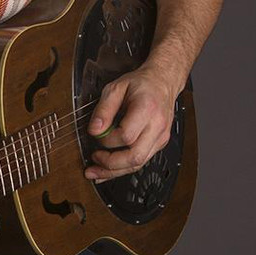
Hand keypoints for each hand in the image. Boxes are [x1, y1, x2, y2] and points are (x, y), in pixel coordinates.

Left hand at [84, 67, 177, 181]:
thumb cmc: (140, 84)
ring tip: (96, 172)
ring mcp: (160, 138)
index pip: (126, 136)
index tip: (94, 134)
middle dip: (111, 164)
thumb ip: (103, 109)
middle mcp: (157, 127)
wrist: (162, 82)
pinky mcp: (159, 144)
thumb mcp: (115, 88)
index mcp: (147, 109)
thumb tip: (94, 130)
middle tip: (93, 159)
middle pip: (135, 156)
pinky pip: (141, 160)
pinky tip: (109, 170)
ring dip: (115, 171)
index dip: (107, 140)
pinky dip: (124, 167)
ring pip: (139, 163)